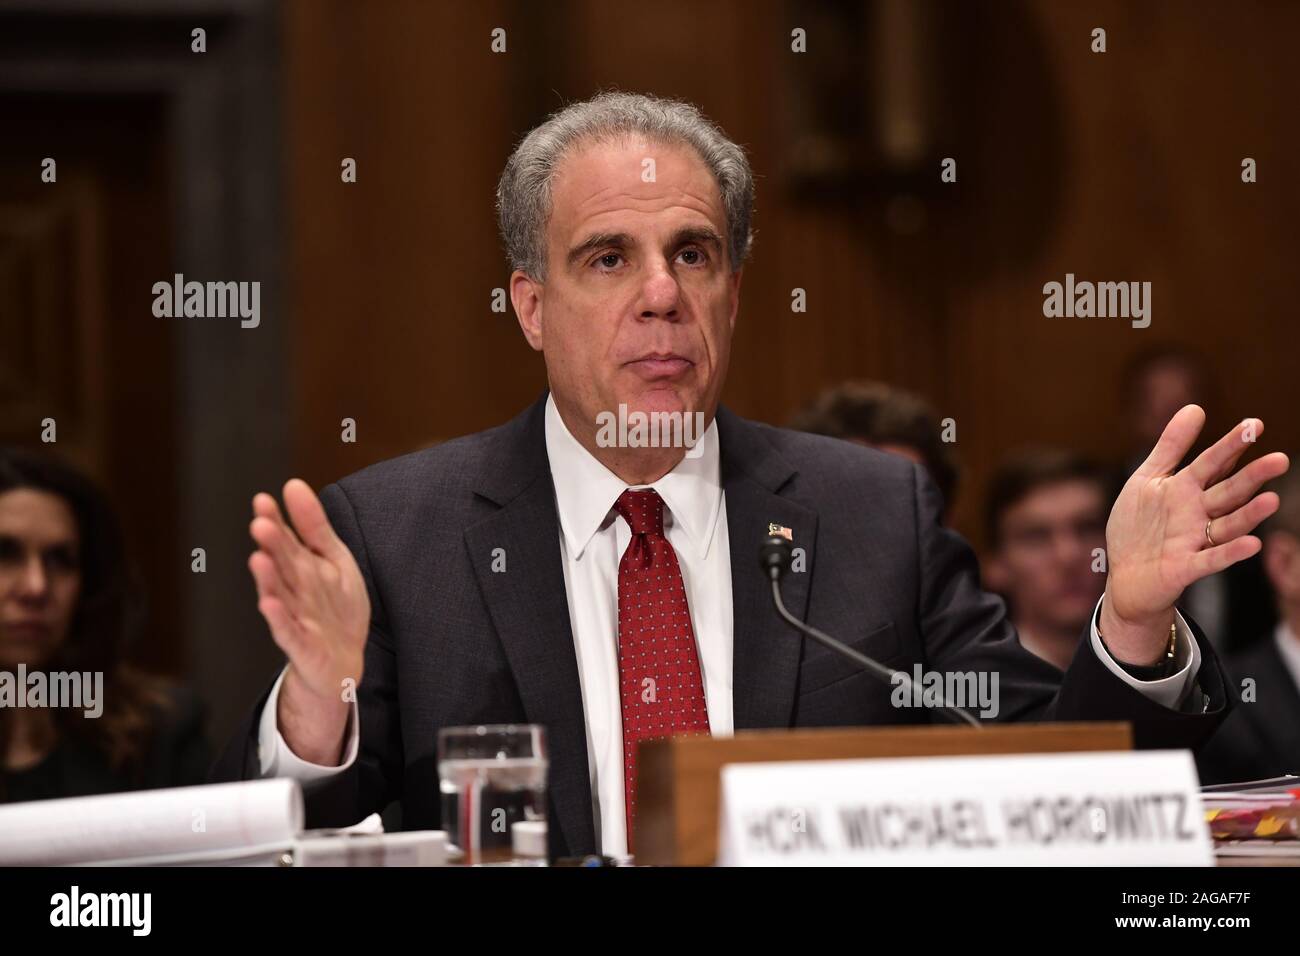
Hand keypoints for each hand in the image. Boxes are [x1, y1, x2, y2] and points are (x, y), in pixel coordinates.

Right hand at [247, 479, 369, 762]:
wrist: (341, 662)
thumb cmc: (334, 608)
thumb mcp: (333, 559)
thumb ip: (314, 525)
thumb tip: (294, 485)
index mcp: (301, 567)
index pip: (286, 540)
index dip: (275, 521)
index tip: (263, 500)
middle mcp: (293, 589)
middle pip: (281, 565)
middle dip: (272, 545)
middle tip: (260, 523)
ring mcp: (295, 617)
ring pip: (280, 594)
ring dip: (268, 578)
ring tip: (259, 558)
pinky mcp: (300, 644)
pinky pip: (287, 630)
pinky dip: (278, 618)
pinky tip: (269, 604)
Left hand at [1100, 405, 1288, 664]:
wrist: (1124, 575)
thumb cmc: (1138, 526)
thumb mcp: (1148, 480)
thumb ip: (1171, 447)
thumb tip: (1196, 407)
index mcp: (1185, 489)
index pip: (1213, 463)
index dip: (1231, 446)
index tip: (1255, 424)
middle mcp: (1196, 513)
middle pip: (1228, 492)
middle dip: (1252, 477)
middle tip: (1280, 459)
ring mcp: (1194, 540)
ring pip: (1228, 524)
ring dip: (1249, 514)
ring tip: (1271, 500)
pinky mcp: (1187, 567)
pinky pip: (1212, 559)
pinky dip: (1231, 552)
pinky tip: (1253, 543)